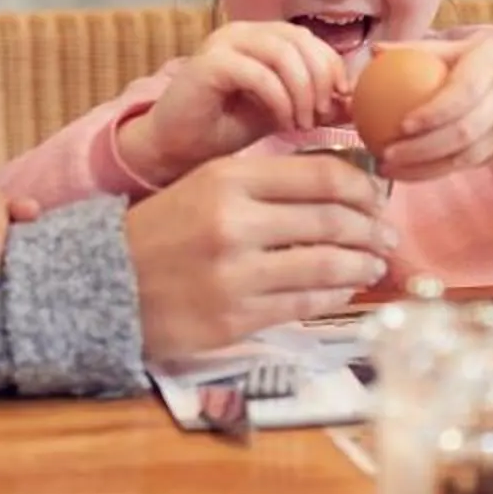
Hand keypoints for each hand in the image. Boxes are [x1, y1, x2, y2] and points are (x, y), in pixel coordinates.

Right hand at [117, 20, 348, 185]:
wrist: (177, 146)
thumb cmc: (227, 128)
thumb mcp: (284, 113)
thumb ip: (315, 103)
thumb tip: (356, 103)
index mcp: (261, 37)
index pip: (310, 40)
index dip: (333, 68)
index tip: (341, 103)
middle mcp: (242, 32)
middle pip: (300, 41)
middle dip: (321, 79)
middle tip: (323, 115)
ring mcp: (222, 44)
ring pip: (281, 52)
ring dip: (302, 90)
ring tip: (303, 122)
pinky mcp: (208, 64)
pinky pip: (256, 72)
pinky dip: (278, 98)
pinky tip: (283, 122)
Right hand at [123, 152, 396, 357]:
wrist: (105, 283)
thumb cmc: (163, 231)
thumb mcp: (206, 186)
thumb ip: (266, 183)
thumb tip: (342, 185)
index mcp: (228, 178)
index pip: (323, 176)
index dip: (363, 188)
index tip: (378, 198)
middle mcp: (234, 223)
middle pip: (332, 220)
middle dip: (372, 230)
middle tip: (387, 236)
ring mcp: (236, 274)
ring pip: (326, 266)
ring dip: (361, 265)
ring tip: (374, 264)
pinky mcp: (235, 318)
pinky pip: (305, 304)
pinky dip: (334, 295)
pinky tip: (344, 289)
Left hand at [376, 38, 492, 183]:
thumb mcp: (476, 46)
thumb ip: (427, 49)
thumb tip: (377, 51)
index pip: (462, 96)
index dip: (433, 113)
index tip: (401, 123)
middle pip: (461, 134)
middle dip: (420, 151)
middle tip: (384, 155)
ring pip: (464, 159)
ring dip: (424, 169)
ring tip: (388, 170)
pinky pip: (470, 165)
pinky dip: (439, 171)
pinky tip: (411, 172)